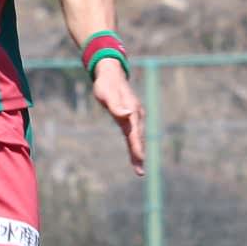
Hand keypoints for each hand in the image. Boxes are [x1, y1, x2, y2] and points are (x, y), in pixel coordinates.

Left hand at [92, 59, 145, 176]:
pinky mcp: (131, 116)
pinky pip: (134, 133)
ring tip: (139, 168)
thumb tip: (128, 114)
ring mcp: (135, 116)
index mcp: (131, 111)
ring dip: (139, 152)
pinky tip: (136, 153)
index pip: (135, 133)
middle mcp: (136, 115)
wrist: (111, 73)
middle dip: (139, 155)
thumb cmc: (106, 85)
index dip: (137, 147)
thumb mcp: (107, 95)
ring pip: (138, 137)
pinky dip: (136, 144)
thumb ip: (116, 106)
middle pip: (138, 138)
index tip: (140, 160)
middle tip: (140, 172)